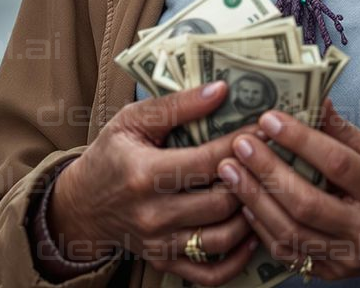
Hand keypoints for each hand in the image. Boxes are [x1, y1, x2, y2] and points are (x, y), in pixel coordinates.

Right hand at [49, 81, 259, 284]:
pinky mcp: (165, 263)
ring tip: (268, 191)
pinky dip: (237, 258)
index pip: (208, 161)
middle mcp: (154, 215)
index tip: (268, 128)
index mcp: (145, 174)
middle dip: (254, 179)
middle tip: (277, 158)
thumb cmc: (112, 153)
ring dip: (251, 216)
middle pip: (221, 202)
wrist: (82, 204)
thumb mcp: (134, 119)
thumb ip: (178, 104)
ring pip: (222, 238)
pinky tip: (252, 233)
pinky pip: (210, 273)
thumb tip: (222, 89)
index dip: (243, 144)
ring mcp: (160, 244)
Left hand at [216, 99, 359, 286]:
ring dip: (255, 200)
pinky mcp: (332, 274)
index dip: (300, 139)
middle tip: (239, 144)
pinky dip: (262, 227)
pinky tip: (245, 202)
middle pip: (306, 202)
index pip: (336, 163)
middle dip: (266, 171)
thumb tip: (314, 98)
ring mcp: (348, 258)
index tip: (269, 118)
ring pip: (291, 233)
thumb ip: (344, 131)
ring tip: (230, 171)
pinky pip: (289, 253)